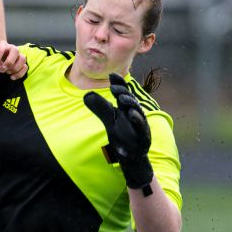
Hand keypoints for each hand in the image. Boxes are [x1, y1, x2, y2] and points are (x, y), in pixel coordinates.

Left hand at [0, 41, 26, 79]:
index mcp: (2, 45)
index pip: (1, 50)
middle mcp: (12, 48)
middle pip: (15, 52)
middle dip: (8, 63)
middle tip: (1, 70)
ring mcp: (18, 55)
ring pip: (22, 59)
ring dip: (15, 68)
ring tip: (7, 72)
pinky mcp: (21, 63)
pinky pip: (25, 67)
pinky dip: (20, 73)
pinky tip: (12, 77)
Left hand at [83, 73, 153, 192]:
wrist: (132, 156)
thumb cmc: (123, 136)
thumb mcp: (109, 120)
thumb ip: (100, 108)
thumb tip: (87, 94)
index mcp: (127, 108)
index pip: (123, 93)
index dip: (119, 84)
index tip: (112, 75)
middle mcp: (135, 114)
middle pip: (130, 99)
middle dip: (123, 92)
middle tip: (113, 87)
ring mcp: (140, 125)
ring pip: (137, 111)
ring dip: (130, 103)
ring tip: (122, 97)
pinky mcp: (144, 136)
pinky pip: (142, 127)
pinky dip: (137, 120)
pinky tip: (132, 115)